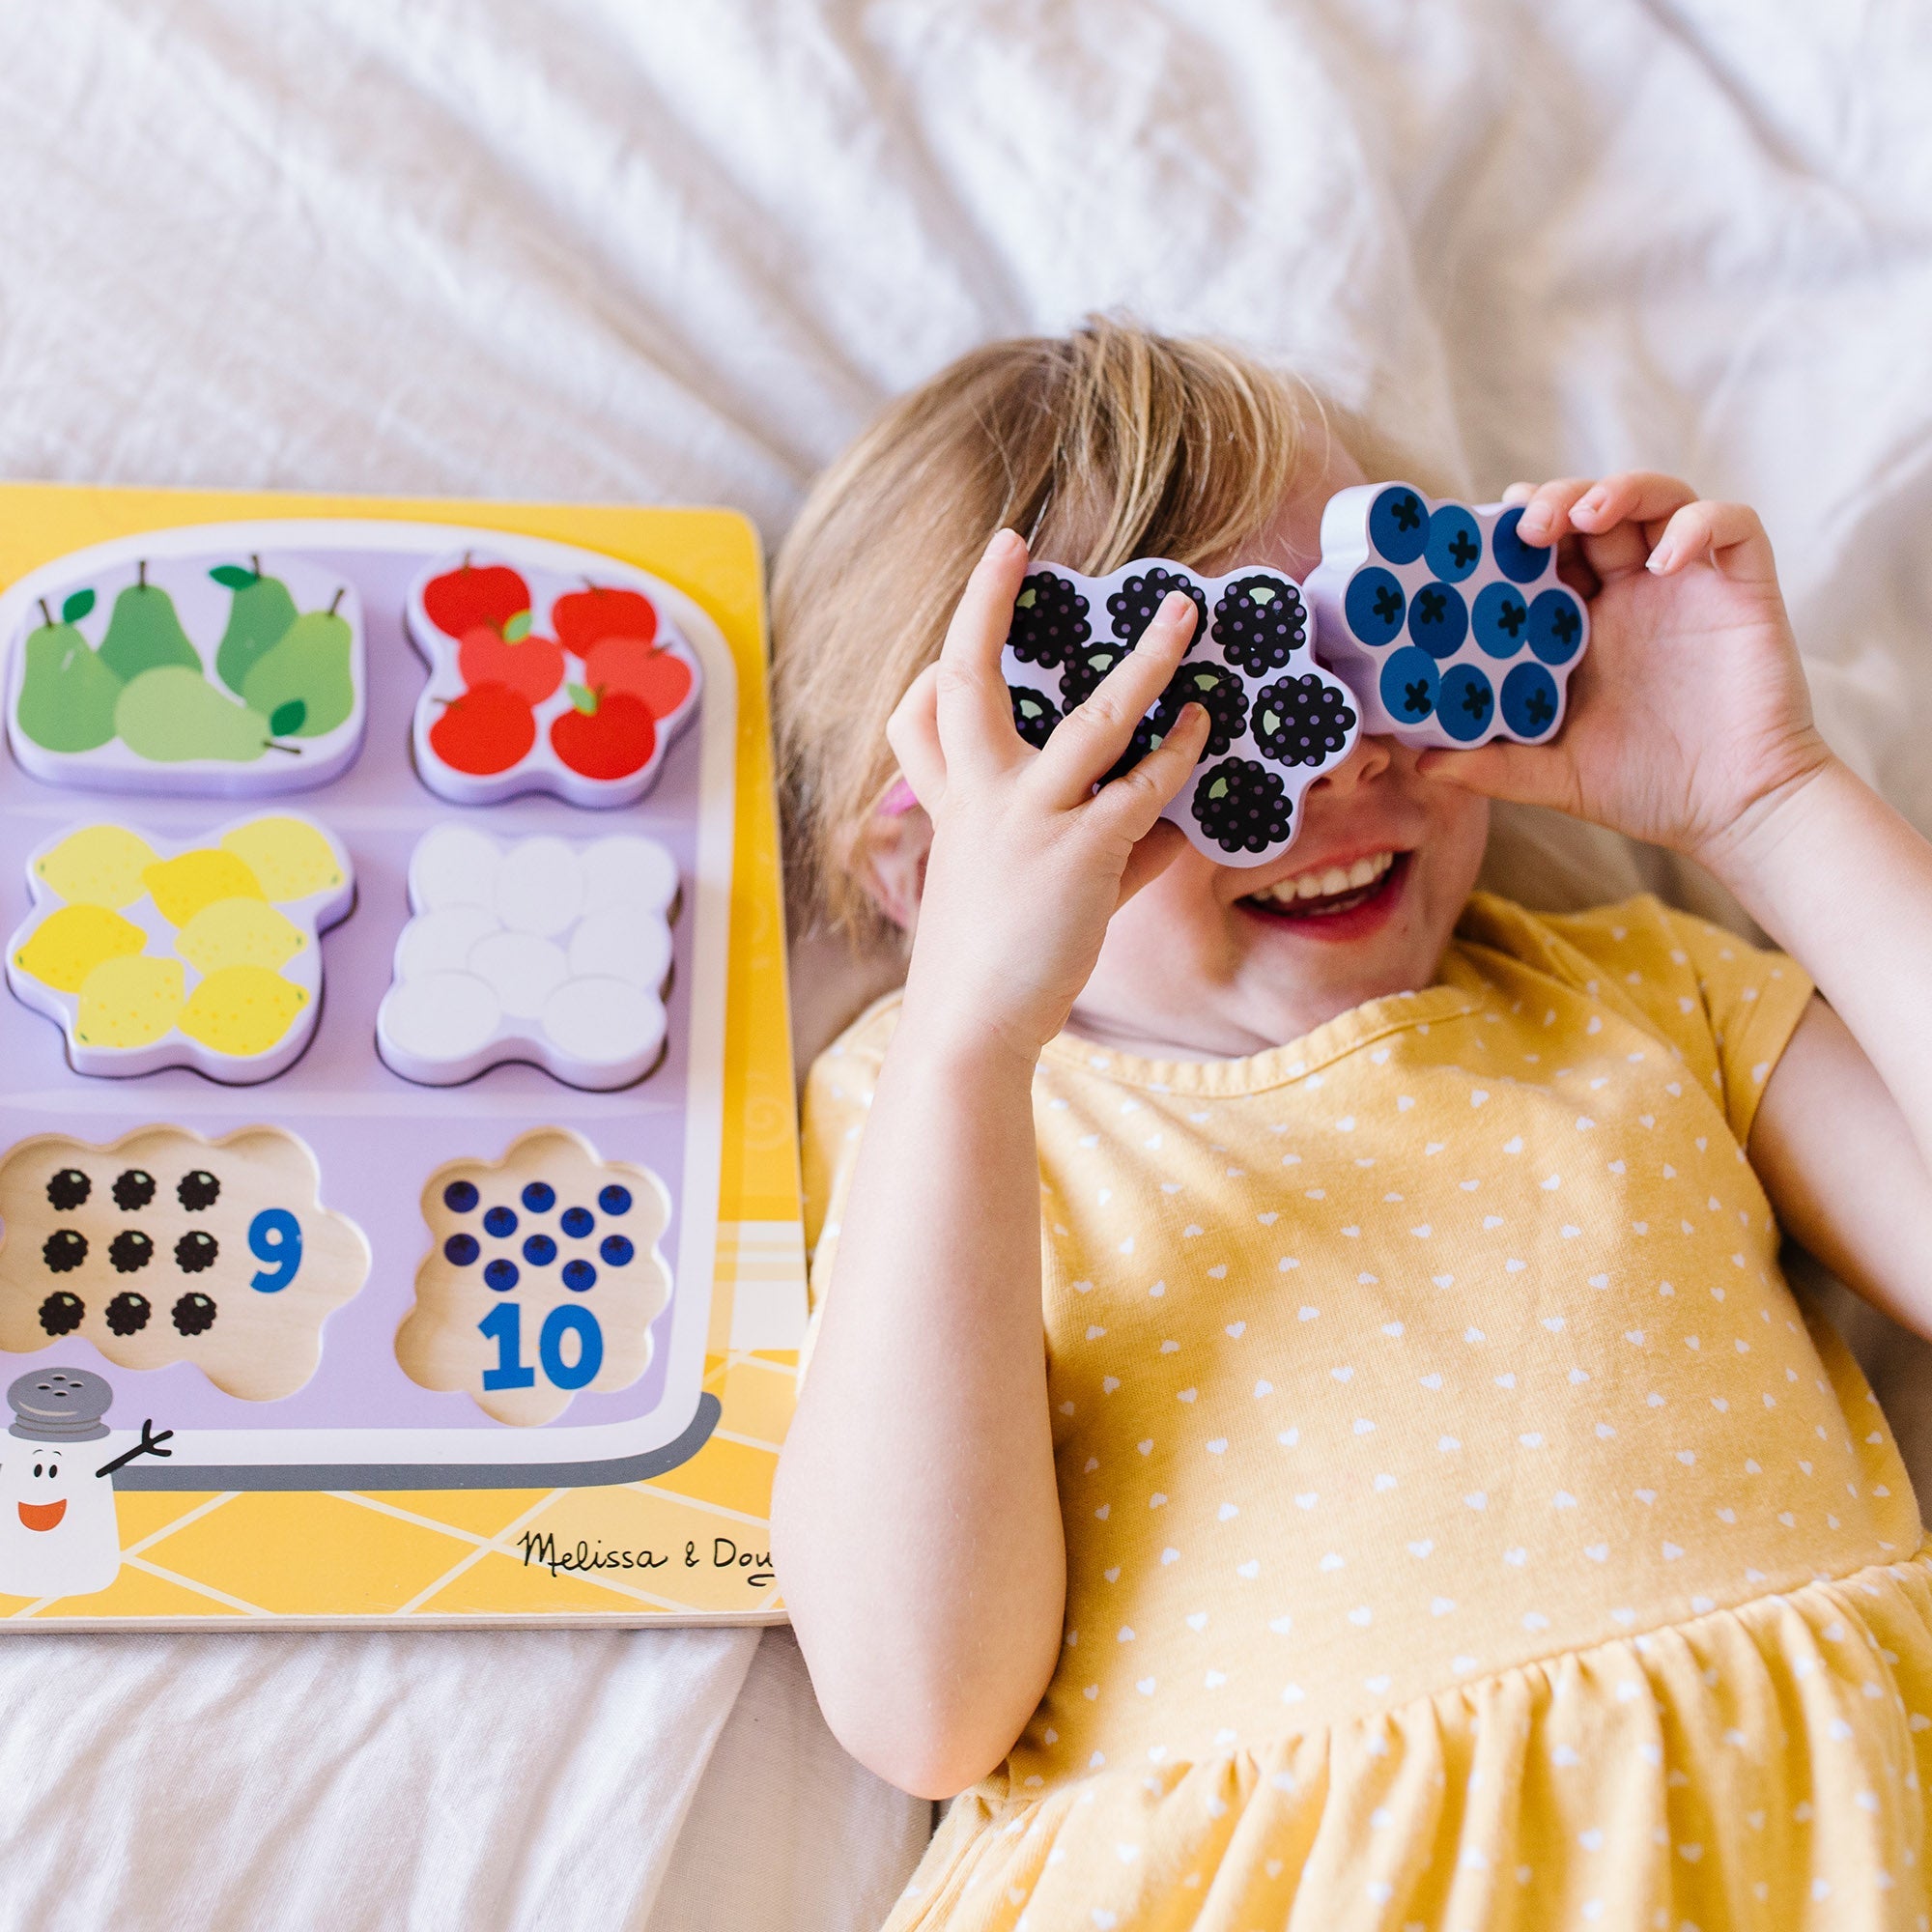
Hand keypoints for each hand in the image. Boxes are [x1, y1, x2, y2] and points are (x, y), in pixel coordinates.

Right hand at [887, 529, 1208, 1063]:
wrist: (971, 1028)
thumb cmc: (995, 963)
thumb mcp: (1022, 890)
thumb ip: (1099, 846)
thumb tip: (1173, 823)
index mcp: (952, 803)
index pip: (919, 710)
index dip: (938, 652)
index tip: (969, 604)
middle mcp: (980, 797)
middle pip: (965, 677)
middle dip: (984, 601)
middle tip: (1010, 542)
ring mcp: (1027, 819)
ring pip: (1092, 718)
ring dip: (1146, 661)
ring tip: (1182, 615)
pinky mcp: (1078, 853)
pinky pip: (1143, 789)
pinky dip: (1180, 756)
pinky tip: (1203, 730)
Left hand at [1417, 472, 1834, 862]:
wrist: (1735, 813)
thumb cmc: (1645, 791)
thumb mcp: (1554, 777)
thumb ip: (1492, 766)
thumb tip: (1419, 763)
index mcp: (1583, 624)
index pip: (1545, 552)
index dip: (1514, 531)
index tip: (1476, 539)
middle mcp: (1633, 593)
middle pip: (1593, 510)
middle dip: (1557, 499)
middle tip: (1526, 523)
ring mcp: (1689, 585)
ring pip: (1659, 498)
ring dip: (1621, 490)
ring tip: (1585, 516)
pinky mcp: (1744, 589)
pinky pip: (1733, 525)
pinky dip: (1699, 525)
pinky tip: (1664, 562)